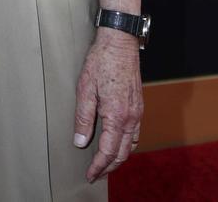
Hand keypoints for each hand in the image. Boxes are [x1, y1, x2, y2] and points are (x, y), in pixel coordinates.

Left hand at [73, 30, 142, 181]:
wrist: (119, 42)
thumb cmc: (102, 61)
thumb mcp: (85, 89)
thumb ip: (83, 118)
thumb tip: (80, 141)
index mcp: (117, 116)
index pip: (108, 151)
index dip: (98, 166)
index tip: (90, 174)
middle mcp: (131, 117)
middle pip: (123, 152)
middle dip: (109, 166)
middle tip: (96, 173)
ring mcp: (137, 111)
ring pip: (131, 144)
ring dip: (119, 156)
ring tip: (106, 162)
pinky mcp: (138, 104)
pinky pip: (135, 132)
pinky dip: (127, 144)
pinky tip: (118, 141)